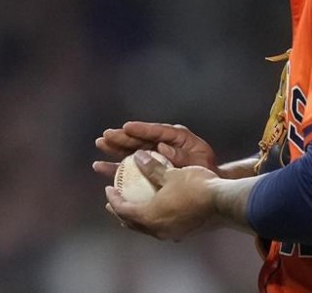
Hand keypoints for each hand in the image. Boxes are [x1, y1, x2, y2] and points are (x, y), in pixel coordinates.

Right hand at [93, 122, 217, 179]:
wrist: (211, 185)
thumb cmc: (207, 170)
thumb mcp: (199, 162)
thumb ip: (181, 155)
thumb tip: (162, 147)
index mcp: (177, 137)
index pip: (157, 131)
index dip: (141, 129)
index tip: (126, 126)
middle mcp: (163, 143)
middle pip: (140, 139)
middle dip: (122, 137)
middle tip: (106, 135)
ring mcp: (154, 155)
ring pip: (132, 150)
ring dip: (115, 148)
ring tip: (100, 144)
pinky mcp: (148, 168)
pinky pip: (131, 167)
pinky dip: (117, 167)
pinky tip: (101, 167)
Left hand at [105, 150, 218, 240]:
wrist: (223, 203)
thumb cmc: (196, 186)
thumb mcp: (171, 173)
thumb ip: (152, 167)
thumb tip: (137, 156)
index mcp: (149, 216)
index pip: (123, 209)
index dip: (113, 199)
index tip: (108, 188)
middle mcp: (157, 230)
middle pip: (132, 223)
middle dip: (121, 210)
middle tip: (115, 200)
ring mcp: (171, 234)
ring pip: (146, 227)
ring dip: (137, 216)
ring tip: (134, 205)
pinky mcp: (183, 233)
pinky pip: (160, 227)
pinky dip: (152, 218)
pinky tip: (158, 209)